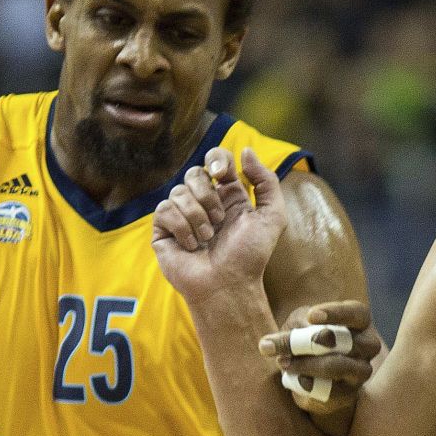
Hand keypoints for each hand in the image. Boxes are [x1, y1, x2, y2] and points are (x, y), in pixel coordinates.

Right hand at [152, 146, 286, 302]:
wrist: (228, 285)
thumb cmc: (250, 256)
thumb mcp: (271, 216)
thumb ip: (266, 181)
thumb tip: (246, 151)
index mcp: (227, 195)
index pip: (216, 160)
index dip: (216, 158)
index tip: (221, 172)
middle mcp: (203, 202)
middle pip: (194, 172)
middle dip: (207, 195)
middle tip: (219, 220)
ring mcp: (182, 215)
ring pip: (179, 191)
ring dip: (197, 217)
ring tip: (207, 239)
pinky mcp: (163, 229)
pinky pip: (165, 210)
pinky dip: (182, 227)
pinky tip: (191, 245)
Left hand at [258, 301, 383, 415]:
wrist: (315, 375)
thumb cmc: (310, 339)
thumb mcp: (299, 326)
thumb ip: (290, 330)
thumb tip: (268, 345)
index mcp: (360, 320)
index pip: (355, 312)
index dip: (335, 313)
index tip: (311, 315)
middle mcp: (367, 345)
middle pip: (347, 341)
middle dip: (316, 342)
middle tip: (291, 343)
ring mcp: (361, 372)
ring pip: (338, 366)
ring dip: (307, 364)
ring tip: (283, 361)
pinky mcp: (349, 394)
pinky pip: (330, 390)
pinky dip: (309, 384)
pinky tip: (294, 380)